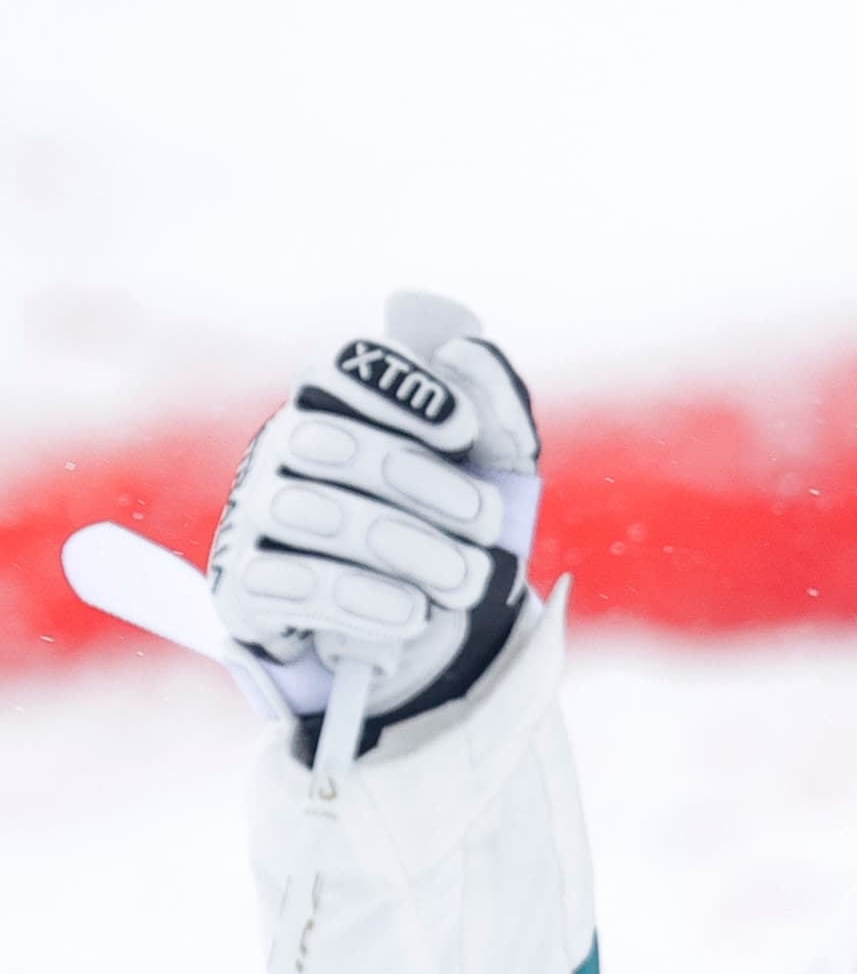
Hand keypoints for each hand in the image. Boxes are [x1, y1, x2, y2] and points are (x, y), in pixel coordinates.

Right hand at [209, 291, 543, 748]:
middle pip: (334, 444)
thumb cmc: (453, 529)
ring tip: (467, 581)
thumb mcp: (495, 471)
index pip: (344, 370)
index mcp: (339, 407)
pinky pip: (289, 585)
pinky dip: (361, 600)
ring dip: (408, 550)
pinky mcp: (245, 589)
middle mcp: (284, 451)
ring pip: (314, 515)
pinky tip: (412, 614)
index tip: (464, 433)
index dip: (403, 392)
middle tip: (491, 526)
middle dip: (426, 487)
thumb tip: (462, 344)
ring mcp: (256, 518)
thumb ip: (493, 406)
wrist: (426, 629)